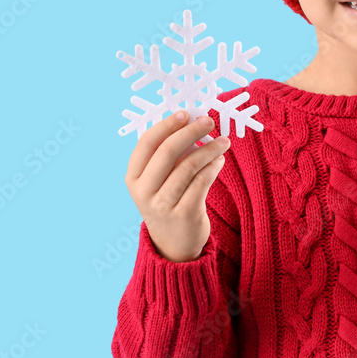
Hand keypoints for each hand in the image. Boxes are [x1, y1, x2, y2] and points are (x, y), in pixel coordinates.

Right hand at [124, 111, 229, 262]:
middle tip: (209, 121)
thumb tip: (192, 122)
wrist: (174, 244)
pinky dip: (213, 166)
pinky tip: (219, 160)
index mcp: (133, 177)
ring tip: (223, 142)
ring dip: (209, 149)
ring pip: (188, 166)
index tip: (186, 113)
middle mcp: (144, 191)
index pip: (147, 143)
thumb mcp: (158, 181)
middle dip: (191, 131)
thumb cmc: (168, 201)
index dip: (167, 125)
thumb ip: (168, 156)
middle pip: (168, 151)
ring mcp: (162, 204)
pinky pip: (202, 181)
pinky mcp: (184, 214)